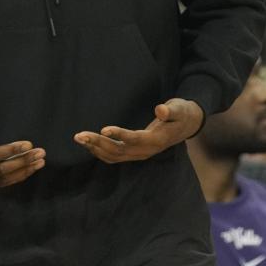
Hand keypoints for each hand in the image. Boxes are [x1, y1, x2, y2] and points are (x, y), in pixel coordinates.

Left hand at [74, 98, 203, 163]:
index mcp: (156, 140)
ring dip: (95, 148)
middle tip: (80, 135)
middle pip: (119, 151)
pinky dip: (100, 152)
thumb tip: (160, 109)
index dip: (120, 135)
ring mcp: (139, 154)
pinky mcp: (134, 153)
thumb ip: (170, 110)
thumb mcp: (179, 109)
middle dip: (98, 143)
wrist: (186, 125)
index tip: (104, 129)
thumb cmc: (181, 114)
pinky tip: (89, 144)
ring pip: (114, 156)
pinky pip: (115, 157)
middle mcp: (146, 151)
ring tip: (79, 139)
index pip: (135, 139)